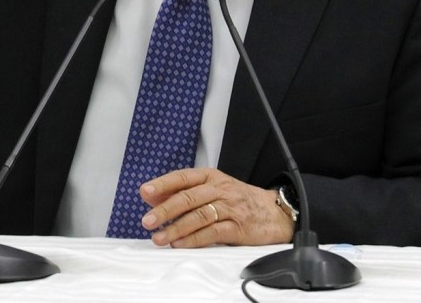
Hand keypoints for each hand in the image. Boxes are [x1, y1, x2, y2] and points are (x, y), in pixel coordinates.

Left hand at [139, 167, 293, 247]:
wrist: (276, 212)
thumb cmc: (239, 200)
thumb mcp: (213, 189)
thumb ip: (184, 192)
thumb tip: (152, 198)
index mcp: (211, 177)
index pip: (182, 177)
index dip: (163, 184)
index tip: (145, 192)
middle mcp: (219, 189)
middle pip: (188, 197)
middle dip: (165, 210)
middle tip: (148, 221)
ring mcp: (230, 207)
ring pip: (198, 216)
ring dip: (176, 228)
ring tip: (159, 238)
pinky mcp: (238, 227)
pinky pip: (212, 232)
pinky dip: (194, 239)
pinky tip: (180, 244)